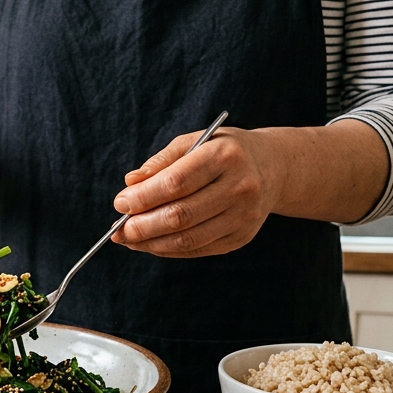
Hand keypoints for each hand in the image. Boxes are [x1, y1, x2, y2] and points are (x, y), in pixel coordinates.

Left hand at [111, 128, 285, 256]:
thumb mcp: (195, 142)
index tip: (120, 203)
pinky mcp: (241, 237)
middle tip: (118, 229)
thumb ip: (161, 162)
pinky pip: (197, 249)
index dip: (144, 197)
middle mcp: (239, 187)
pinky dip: (168, 250)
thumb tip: (130, 183)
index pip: (176, 183)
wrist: (273, 167)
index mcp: (225, 156)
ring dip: (151, 243)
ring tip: (128, 239)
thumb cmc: (223, 151)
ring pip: (188, 239)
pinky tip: (150, 244)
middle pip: (181, 216)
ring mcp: (243, 216)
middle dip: (142, 226)